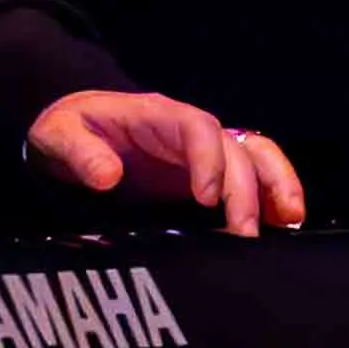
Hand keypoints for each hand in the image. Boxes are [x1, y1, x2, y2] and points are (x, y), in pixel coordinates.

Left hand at [28, 88, 309, 237]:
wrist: (79, 128)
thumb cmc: (70, 129)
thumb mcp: (59, 135)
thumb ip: (80, 153)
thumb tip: (108, 177)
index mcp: (159, 115)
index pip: (199, 128)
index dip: (210, 160)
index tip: (206, 199)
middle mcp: (192, 130)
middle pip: (238, 147)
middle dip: (248, 189)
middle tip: (245, 232)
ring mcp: (207, 150)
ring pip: (259, 156)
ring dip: (278, 185)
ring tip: (288, 222)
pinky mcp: (212, 171)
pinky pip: (254, 175)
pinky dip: (273, 196)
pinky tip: (282, 224)